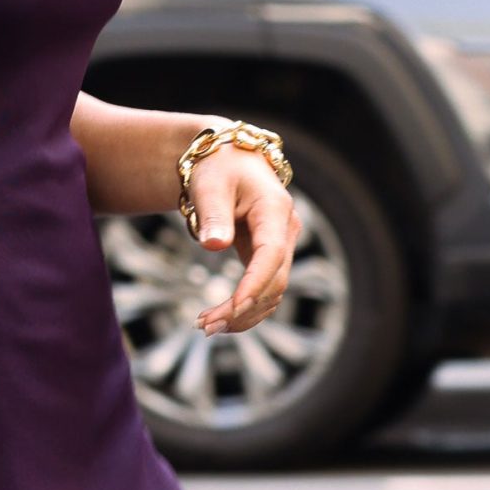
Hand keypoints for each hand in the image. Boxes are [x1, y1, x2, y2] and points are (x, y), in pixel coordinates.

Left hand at [188, 153, 301, 334]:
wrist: (228, 161)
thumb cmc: (217, 168)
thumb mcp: (209, 185)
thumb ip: (213, 213)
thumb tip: (214, 245)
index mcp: (274, 210)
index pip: (272, 255)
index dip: (254, 284)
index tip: (232, 308)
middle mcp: (285, 231)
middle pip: (274, 281)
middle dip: (242, 309)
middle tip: (204, 326)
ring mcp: (281, 246)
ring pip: (273, 293)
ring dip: (244, 315)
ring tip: (206, 327)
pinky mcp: (269, 258)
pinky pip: (264, 290)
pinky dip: (245, 309)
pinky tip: (219, 319)